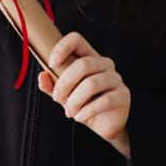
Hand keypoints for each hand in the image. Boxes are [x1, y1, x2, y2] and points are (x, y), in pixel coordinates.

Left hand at [37, 31, 131, 156]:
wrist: (104, 125)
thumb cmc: (85, 104)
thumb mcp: (65, 95)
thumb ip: (52, 86)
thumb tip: (42, 77)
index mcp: (89, 57)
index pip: (77, 40)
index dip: (63, 47)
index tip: (51, 63)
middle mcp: (104, 64)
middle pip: (83, 64)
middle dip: (65, 83)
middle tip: (57, 97)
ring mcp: (116, 79)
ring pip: (92, 84)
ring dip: (75, 100)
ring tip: (70, 111)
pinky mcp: (123, 95)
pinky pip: (104, 101)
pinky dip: (87, 111)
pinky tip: (80, 117)